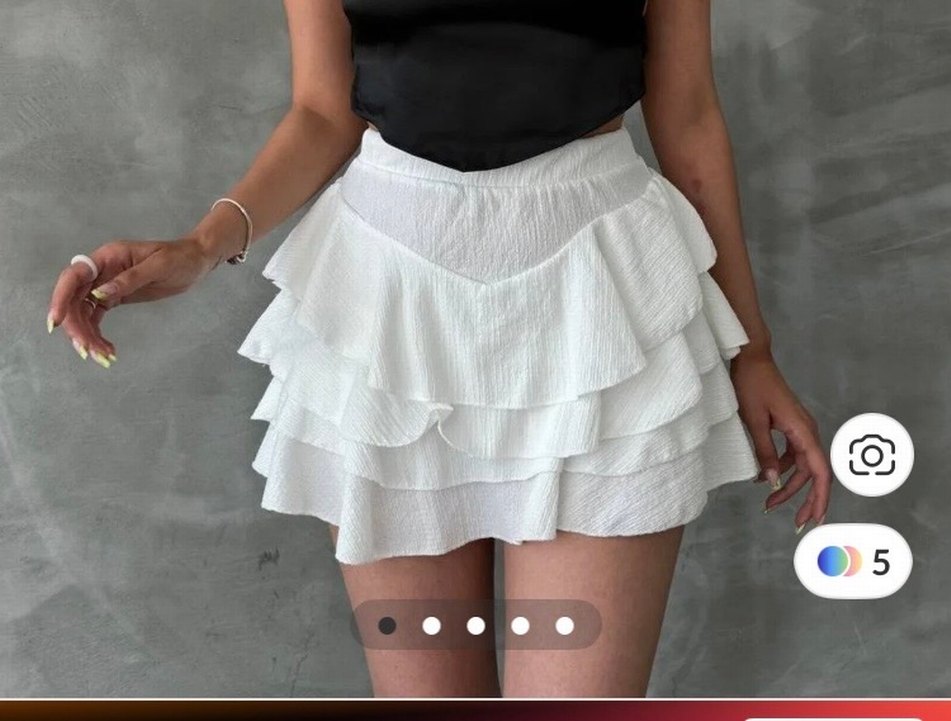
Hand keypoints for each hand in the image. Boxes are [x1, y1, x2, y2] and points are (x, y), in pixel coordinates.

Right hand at [46, 237, 217, 367]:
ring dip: (87, 335)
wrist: (195, 261)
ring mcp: (106, 284)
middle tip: (87, 350)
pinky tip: (106, 349)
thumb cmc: (179, 258)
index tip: (56, 322)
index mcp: (108, 257)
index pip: (74, 276)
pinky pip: (97, 317)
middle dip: (77, 326)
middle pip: (75, 300)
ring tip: (101, 356)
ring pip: (84, 312)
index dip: (60, 298)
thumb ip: (129, 280)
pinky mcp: (115, 297)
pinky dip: (97, 333)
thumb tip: (100, 294)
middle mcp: (101, 270)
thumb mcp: (158, 267)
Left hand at [729, 348, 832, 531]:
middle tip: (795, 524)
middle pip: (814, 473)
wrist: (751, 359)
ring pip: (802, 466)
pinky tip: (765, 480)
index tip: (815, 519)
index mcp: (803, 431)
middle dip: (806, 500)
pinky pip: (792, 454)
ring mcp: (799, 428)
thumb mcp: (753, 421)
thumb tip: (772, 482)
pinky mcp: (790, 426)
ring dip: (790, 486)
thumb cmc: (751, 385)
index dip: (820, 498)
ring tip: (770, 505)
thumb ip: (764, 452)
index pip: (820, 472)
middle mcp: (807, 431)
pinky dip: (782, 469)